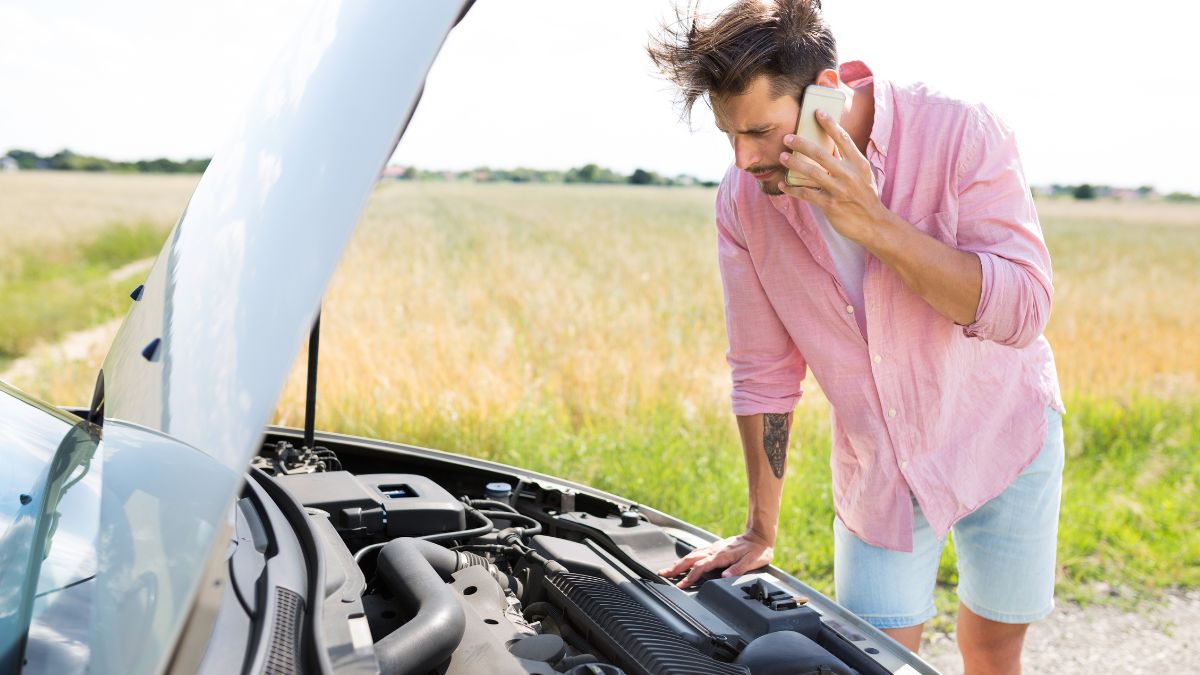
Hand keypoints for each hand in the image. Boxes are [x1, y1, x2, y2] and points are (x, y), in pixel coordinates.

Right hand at [657, 532, 773, 588]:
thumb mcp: (753, 561)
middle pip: (690, 559)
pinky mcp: (715, 547)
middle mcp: (715, 550)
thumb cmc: (758, 550)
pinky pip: (697, 551)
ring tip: (669, 569)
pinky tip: (684, 561)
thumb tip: (724, 576)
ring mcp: (714, 547)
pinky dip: (687, 557)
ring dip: (679, 562)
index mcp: (722, 555)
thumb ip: (738, 569)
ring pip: (692, 554)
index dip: (690, 576)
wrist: (759, 535)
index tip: (681, 584)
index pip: (701, 566)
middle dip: (676, 567)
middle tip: (663, 574)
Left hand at [777, 109, 889, 246]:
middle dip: (802, 144)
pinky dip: (792, 189)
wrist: (873, 223)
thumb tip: (831, 146)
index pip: (843, 139)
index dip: (830, 124)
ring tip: (782, 157)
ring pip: (811, 173)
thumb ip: (848, 161)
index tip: (817, 112)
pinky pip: (806, 194)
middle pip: (821, 154)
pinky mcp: (830, 205)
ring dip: (794, 164)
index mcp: (859, 163)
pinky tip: (783, 184)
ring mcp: (839, 190)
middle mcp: (849, 174)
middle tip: (787, 138)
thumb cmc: (865, 196)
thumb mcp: (863, 175)